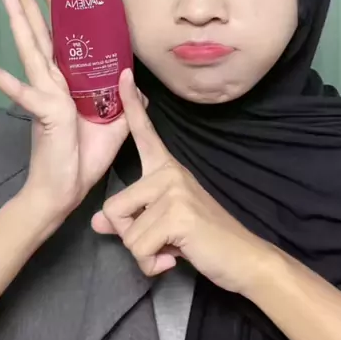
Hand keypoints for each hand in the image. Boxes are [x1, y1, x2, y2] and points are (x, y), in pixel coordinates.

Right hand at [0, 0, 131, 219]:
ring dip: (17, 17)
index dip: (54, 10)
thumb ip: (127, 101)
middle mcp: (54, 81)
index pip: (61, 37)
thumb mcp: (118, 124)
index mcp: (69, 81)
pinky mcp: (43, 109)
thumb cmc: (86, 158)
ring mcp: (46, 92)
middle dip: (26, 2)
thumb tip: (135, 80)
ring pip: (31, 46)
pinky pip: (20, 89)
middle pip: (39, 32)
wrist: (67, 191)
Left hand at [92, 70, 267, 294]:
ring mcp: (173, 189)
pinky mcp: (177, 213)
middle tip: (162, 241)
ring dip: (144, 254)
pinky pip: (139, 248)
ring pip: (126, 232)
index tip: (123, 75)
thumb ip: (130, 220)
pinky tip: (174, 259)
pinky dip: (152, 265)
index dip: (130, 105)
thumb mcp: (161, 227)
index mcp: (166, 169)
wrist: (242, 259)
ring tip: (172, 249)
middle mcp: (168, 172)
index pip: (144, 133)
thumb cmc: (203, 241)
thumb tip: (98, 222)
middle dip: (131, 237)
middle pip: (114, 207)